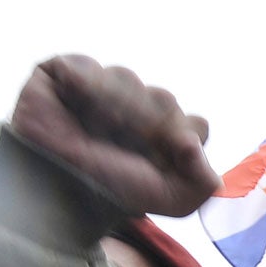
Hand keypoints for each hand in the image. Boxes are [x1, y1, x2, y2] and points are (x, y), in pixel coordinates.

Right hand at [9, 55, 216, 215]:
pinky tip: (76, 104)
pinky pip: (86, 66)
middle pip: (165, 100)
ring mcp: (103, 91)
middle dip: (147, 127)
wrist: (62, 191)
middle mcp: (137, 110)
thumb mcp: (173, 200)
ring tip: (97, 131)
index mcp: (164, 136)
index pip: (195, 124)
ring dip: (115, 110)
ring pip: (127, 79)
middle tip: (124, 147)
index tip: (163, 158)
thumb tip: (194, 142)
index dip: (179, 140)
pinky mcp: (65, 74)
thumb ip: (203, 182)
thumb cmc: (114, 194)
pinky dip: (85, 86)